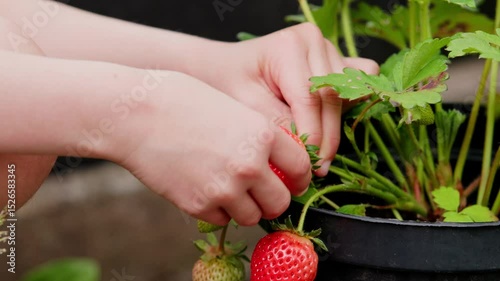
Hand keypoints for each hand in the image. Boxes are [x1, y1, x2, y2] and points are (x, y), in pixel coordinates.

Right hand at [107, 72, 310, 225]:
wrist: (136, 113)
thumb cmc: (182, 101)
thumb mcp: (233, 108)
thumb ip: (259, 136)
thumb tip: (276, 163)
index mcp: (263, 134)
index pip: (301, 167)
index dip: (300, 178)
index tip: (294, 181)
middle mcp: (250, 164)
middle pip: (281, 201)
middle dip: (274, 200)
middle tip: (263, 194)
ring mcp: (224, 188)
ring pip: (253, 217)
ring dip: (246, 208)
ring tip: (230, 190)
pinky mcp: (199, 205)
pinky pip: (222, 220)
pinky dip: (219, 210)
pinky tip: (205, 189)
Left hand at [191, 23, 378, 175]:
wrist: (223, 66)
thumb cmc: (228, 82)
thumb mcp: (246, 104)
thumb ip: (278, 124)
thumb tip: (306, 153)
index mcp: (290, 45)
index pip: (310, 99)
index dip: (313, 136)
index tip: (308, 166)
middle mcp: (315, 41)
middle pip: (333, 99)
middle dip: (326, 139)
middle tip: (316, 169)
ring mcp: (328, 48)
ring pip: (347, 95)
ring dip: (334, 125)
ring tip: (313, 149)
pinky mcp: (336, 59)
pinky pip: (360, 81)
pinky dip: (349, 104)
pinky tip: (326, 123)